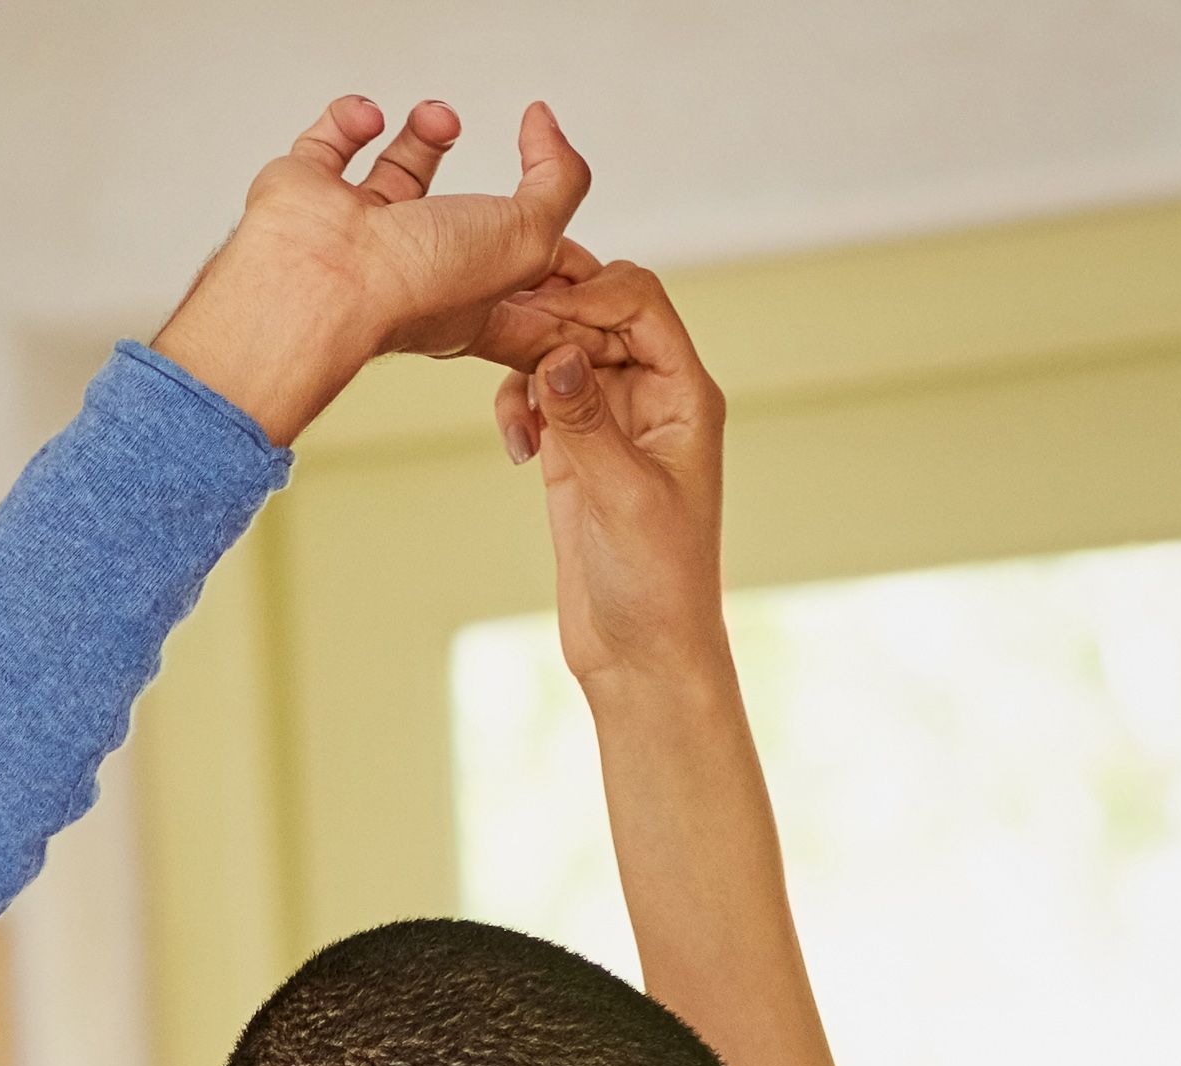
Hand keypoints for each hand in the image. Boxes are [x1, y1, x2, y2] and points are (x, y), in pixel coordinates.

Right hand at [152, 96, 596, 447]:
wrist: (321, 278)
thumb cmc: (412, 286)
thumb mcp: (530, 238)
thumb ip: (559, 181)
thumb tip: (547, 128)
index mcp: (462, 298)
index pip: (507, 273)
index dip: (533, 238)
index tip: (548, 196)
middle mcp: (406, 267)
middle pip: (451, 216)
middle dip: (476, 181)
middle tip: (489, 156)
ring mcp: (356, 231)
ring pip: (396, 171)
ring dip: (423, 132)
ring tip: (436, 119)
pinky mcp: (309, 196)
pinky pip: (331, 143)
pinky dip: (351, 119)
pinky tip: (370, 119)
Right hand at [487, 259, 732, 689]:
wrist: (642, 655)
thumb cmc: (659, 584)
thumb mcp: (625, 499)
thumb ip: (588, 423)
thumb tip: (559, 353)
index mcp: (684, 394)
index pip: (639, 304)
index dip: (587, 295)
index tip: (533, 314)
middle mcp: (650, 396)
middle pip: (595, 312)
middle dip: (546, 316)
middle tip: (496, 337)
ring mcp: (609, 421)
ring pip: (559, 347)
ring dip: (524, 360)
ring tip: (512, 412)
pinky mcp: (574, 451)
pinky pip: (538, 394)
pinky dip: (517, 401)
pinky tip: (516, 445)